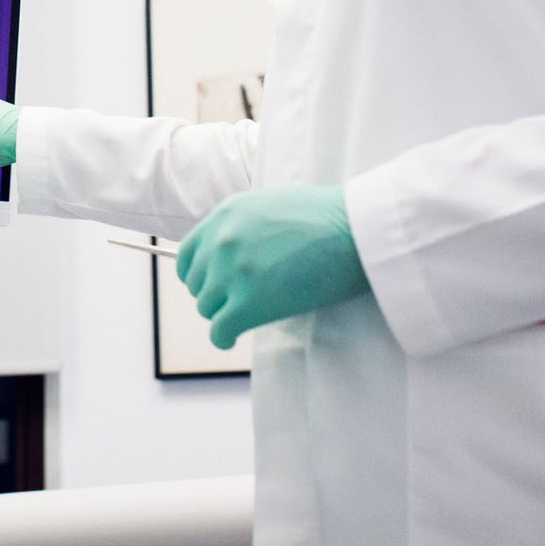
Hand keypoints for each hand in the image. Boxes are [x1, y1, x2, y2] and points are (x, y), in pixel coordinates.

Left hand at [175, 185, 369, 349]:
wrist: (356, 230)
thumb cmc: (328, 218)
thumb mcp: (270, 206)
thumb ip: (243, 228)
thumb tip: (233, 255)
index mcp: (224, 215)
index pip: (188, 255)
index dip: (200, 275)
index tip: (214, 285)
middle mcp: (221, 241)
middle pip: (198, 284)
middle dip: (215, 295)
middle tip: (237, 302)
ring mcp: (232, 272)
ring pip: (206, 308)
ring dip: (223, 315)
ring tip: (244, 316)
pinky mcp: (249, 302)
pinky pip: (219, 331)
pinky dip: (223, 338)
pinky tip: (233, 338)